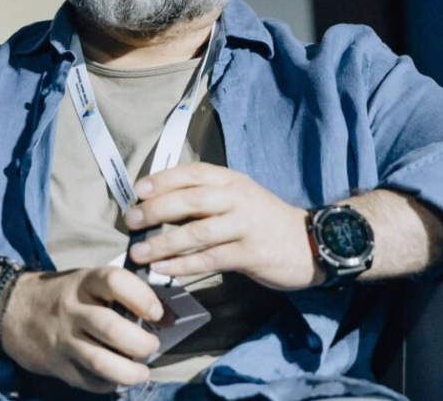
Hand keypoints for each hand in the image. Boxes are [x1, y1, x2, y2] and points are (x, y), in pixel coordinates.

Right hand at [0, 267, 162, 392]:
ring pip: (101, 361)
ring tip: (142, 372)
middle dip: (140, 342)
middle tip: (152, 346)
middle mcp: (73, 310)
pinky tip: (118, 378)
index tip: (157, 313)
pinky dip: (110, 383)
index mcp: (84, 283)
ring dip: (130, 372)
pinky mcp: (58, 365)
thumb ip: (118, 295)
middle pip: (111, 328)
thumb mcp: (86, 283)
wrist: (10, 309)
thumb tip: (164, 316)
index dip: (142, 297)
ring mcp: (64, 340)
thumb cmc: (62, 295)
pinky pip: (89, 381)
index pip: (115, 281)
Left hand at [124, 163, 321, 289]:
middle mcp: (238, 198)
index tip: (138, 190)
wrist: (311, 242)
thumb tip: (160, 204)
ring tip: (139, 252)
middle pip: (190, 199)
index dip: (163, 179)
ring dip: (164, 243)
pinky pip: (210, 259)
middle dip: (156, 209)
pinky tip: (164, 270)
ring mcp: (245, 226)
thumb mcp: (240, 197)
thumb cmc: (265, 220)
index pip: (193, 173)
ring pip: (197, 232)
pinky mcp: (250, 254)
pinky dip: (183, 265)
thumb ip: (207, 197)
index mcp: (232, 181)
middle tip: (131, 220)